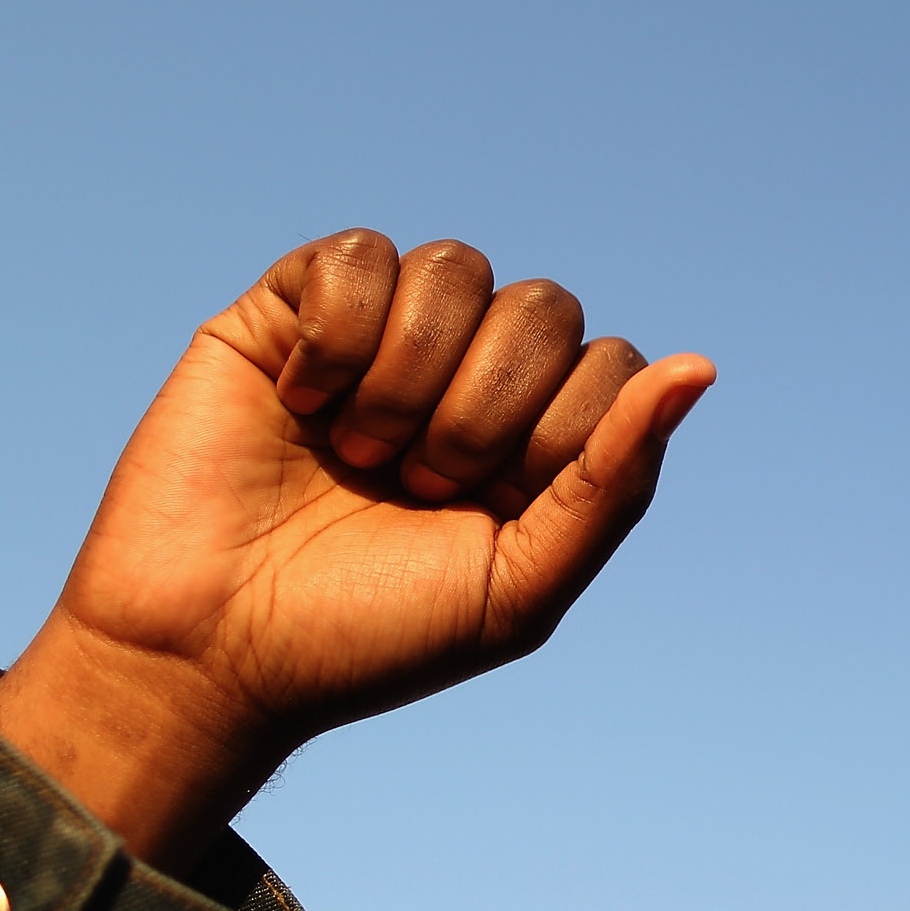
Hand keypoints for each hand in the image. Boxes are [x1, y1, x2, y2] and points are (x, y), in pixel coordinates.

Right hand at [0, 231, 713, 866]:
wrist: (208, 655)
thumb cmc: (365, 638)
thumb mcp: (518, 587)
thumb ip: (614, 480)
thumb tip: (701, 365)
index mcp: (533, 441)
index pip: (611, 365)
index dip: (557, 433)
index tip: (485, 508)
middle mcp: (466, 375)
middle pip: (543, 308)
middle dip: (483, 411)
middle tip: (411, 487)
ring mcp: (380, 336)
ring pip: (457, 267)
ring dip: (410, 376)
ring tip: (356, 454)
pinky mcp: (291, 310)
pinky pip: (360, 256)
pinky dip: (339, 337)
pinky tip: (300, 404)